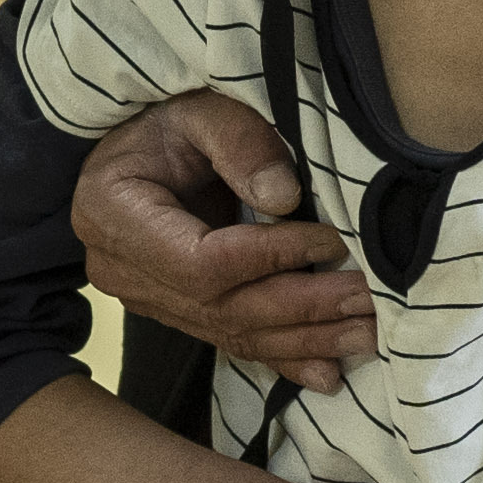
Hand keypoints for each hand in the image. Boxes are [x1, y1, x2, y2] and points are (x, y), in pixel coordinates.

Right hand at [78, 89, 369, 380]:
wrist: (135, 145)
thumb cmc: (166, 120)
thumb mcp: (198, 109)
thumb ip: (239, 143)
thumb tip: (285, 199)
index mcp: (115, 217)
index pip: (203, 262)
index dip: (272, 258)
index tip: (333, 241)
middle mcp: (125, 272)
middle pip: (224, 308)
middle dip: (303, 307)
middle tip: (367, 298)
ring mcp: (148, 300)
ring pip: (234, 333)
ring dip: (307, 339)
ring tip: (367, 333)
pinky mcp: (176, 312)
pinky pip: (232, 341)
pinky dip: (284, 358)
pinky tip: (330, 373)